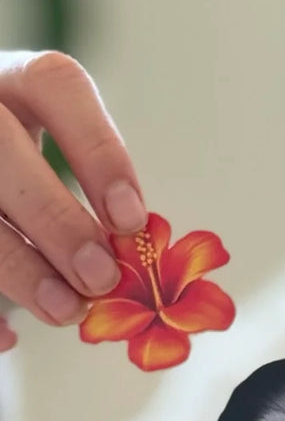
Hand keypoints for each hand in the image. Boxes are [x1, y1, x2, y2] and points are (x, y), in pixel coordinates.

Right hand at [0, 50, 146, 351]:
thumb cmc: (25, 165)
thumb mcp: (54, 153)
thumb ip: (94, 193)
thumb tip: (135, 266)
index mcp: (15, 79)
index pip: (56, 87)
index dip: (99, 153)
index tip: (133, 221)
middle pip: (3, 150)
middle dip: (55, 219)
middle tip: (101, 278)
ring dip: (19, 267)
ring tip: (66, 310)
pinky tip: (9, 340)